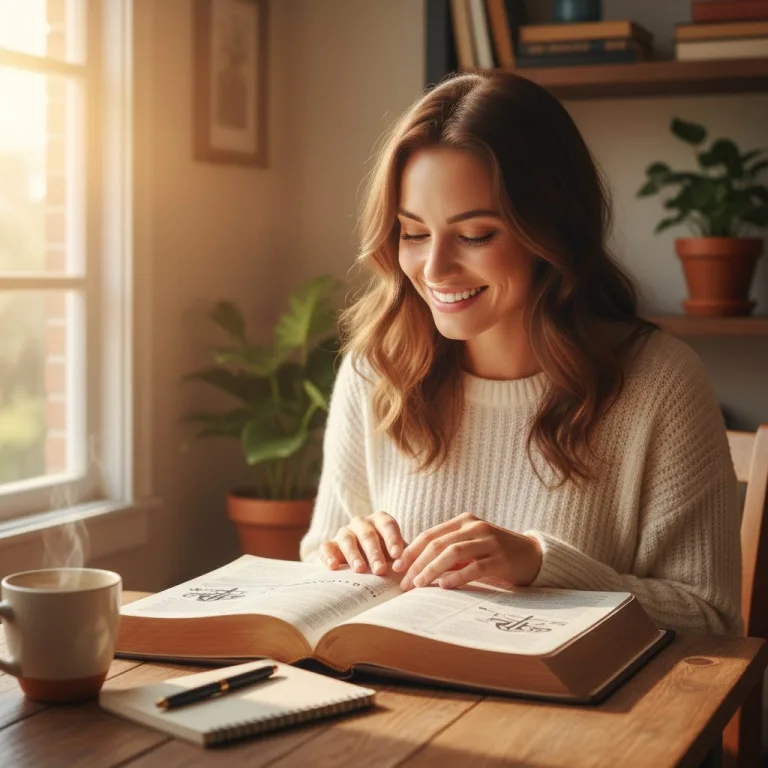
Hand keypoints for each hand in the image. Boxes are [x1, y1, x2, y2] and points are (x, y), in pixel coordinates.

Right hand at [320, 512, 406, 575]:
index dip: (392, 539)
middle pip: (368, 534)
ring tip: (360, 570)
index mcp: (380, 521)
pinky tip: (333, 566)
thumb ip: (405, 559)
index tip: (397, 555)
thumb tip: (416, 570)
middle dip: (374, 552)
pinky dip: (329, 555)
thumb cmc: (386, 557)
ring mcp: (345, 532)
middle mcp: (362, 523)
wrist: (363, 563)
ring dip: (354, 555)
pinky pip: (326, 546)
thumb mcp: (396, 556)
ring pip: (347, 539)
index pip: (387, 525)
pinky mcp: (330, 544)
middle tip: (380, 570)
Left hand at [392, 512, 541, 590]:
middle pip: (438, 543)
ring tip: (419, 585)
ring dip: (432, 569)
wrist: (533, 556)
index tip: (396, 567)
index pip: (431, 534)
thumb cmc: (496, 553)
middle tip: (404, 582)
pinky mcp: (500, 559)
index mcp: (465, 521)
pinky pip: (474, 567)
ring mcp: (489, 542)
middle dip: (417, 563)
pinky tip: (444, 586)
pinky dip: (457, 576)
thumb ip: (449, 552)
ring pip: (452, 553)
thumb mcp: (471, 547)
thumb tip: (416, 568)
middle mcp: (475, 527)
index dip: (411, 550)